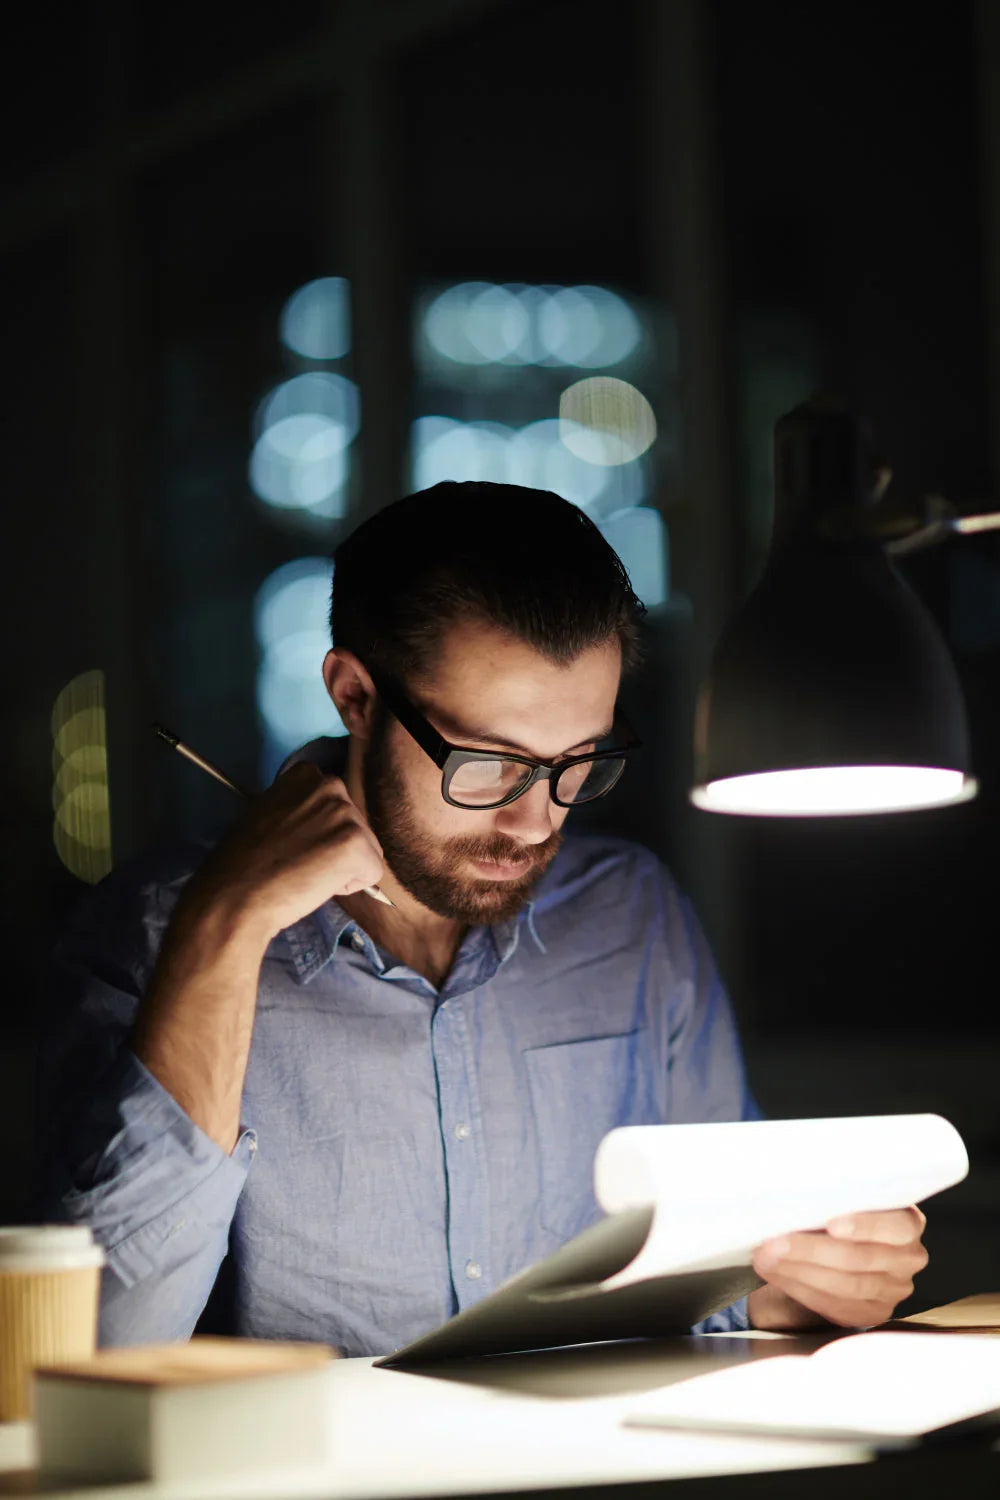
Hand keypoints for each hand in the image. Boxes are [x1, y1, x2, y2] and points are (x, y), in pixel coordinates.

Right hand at [182, 763, 385, 940]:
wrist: (235, 895)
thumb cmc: (243, 863)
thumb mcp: (267, 814)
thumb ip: (299, 810)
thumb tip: (322, 829)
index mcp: (306, 775)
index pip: (336, 805)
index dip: (319, 832)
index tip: (293, 844)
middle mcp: (330, 785)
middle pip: (356, 825)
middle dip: (335, 849)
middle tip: (299, 863)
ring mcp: (346, 814)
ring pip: (367, 850)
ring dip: (343, 868)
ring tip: (305, 874)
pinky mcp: (358, 845)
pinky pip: (372, 873)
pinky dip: (350, 887)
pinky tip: (317, 886)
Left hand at [747, 1206, 928, 1330]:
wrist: (836, 1247)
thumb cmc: (838, 1210)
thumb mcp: (844, 1196)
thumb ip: (833, 1194)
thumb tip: (795, 1189)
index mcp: (908, 1223)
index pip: (896, 1226)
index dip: (865, 1225)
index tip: (830, 1223)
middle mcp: (908, 1258)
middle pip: (859, 1258)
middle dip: (811, 1250)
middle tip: (773, 1242)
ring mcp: (892, 1290)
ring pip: (845, 1286)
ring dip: (799, 1271)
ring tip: (766, 1257)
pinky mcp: (871, 1313)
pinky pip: (834, 1306)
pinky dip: (800, 1288)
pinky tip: (776, 1274)